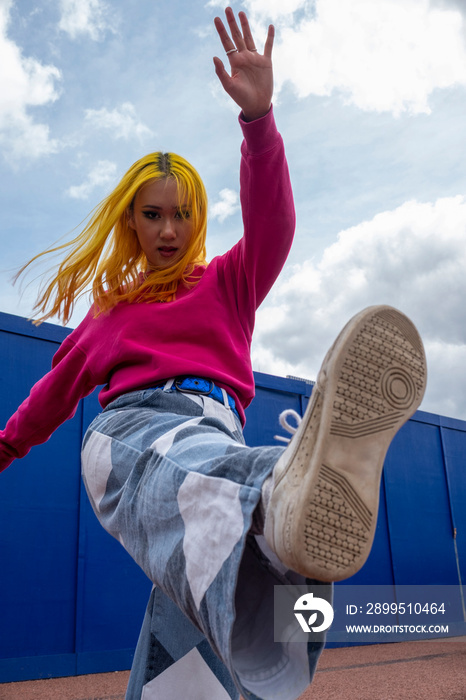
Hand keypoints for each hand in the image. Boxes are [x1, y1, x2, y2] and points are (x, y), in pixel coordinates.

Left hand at [213, 7, 273, 121]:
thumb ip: (221, 72)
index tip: (216, 18)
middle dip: (232, 23)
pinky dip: (269, 37)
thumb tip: (214, 57)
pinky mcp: (266, 62)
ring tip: (241, 13)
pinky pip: (268, 46)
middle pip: (237, 36)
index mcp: (234, 62)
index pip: (226, 42)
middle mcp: (244, 57)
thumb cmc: (241, 98)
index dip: (222, 31)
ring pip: (249, 37)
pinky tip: (270, 26)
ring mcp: (255, 58)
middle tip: (227, 8)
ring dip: (245, 25)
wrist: (256, 105)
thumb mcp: (229, 86)